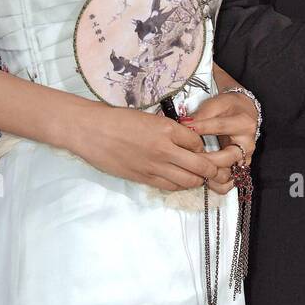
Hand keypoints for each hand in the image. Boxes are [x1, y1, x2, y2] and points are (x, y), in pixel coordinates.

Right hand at [66, 100, 242, 193]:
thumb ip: (169, 130)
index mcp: (167, 129)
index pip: (199, 143)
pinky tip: (179, 179)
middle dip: (212, 168)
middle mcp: (165, 149)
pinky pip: (170, 186)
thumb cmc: (117, 119)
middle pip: (201, 166)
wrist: (91, 130)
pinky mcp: (143, 178)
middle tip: (213, 168)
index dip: (203, 147)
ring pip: (189, 180)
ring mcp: (154, 166)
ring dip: (196, 178)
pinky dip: (179, 184)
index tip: (200, 148)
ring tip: (196, 174)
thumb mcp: (149, 117)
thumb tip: (187, 141)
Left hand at [181, 90, 259, 189]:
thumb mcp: (216, 105)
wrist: (243, 113)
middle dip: (203, 158)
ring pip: (228, 175)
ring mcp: (244, 159)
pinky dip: (215, 185)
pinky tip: (201, 179)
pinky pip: (228, 184)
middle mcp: (247, 145)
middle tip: (185, 155)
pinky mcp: (239, 170)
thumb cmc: (229, 108)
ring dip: (209, 175)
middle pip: (225, 158)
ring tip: (193, 170)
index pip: (220, 127)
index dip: (201, 127)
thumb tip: (183, 125)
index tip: (185, 127)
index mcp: (243, 124)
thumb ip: (201, 116)